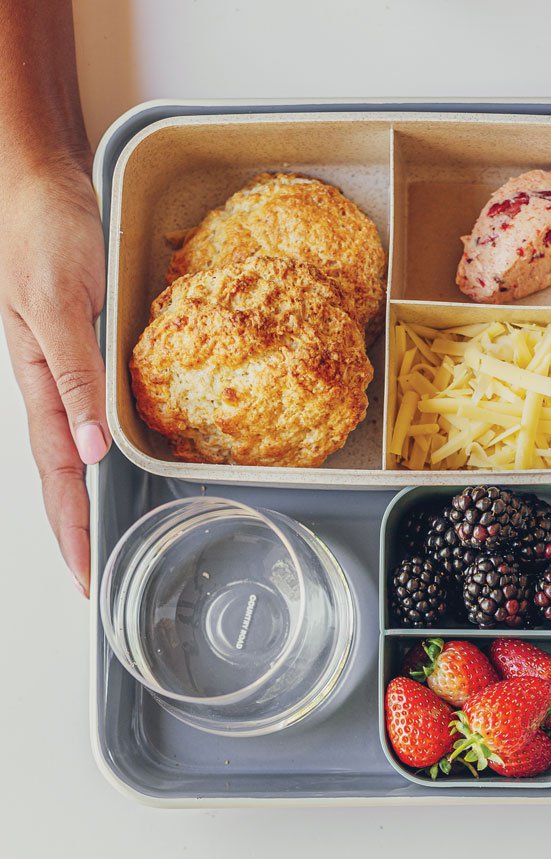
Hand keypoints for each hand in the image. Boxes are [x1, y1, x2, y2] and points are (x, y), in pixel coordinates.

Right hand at [0, 160, 107, 594]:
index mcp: (41, 384)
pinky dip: (94, 448)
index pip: (57, 475)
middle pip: (60, 473)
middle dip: (74, 528)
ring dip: (82, 495)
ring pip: (70, 448)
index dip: (72, 527)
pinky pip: (84, 412)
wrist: (41, 185)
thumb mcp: (58, 307)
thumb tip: (89, 451)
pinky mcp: (76, 348)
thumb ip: (73, 379)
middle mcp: (51, 385)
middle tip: (93, 578)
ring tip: (99, 536)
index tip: (85, 576)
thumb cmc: (42, 234)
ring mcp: (61, 369)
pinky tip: (106, 459)